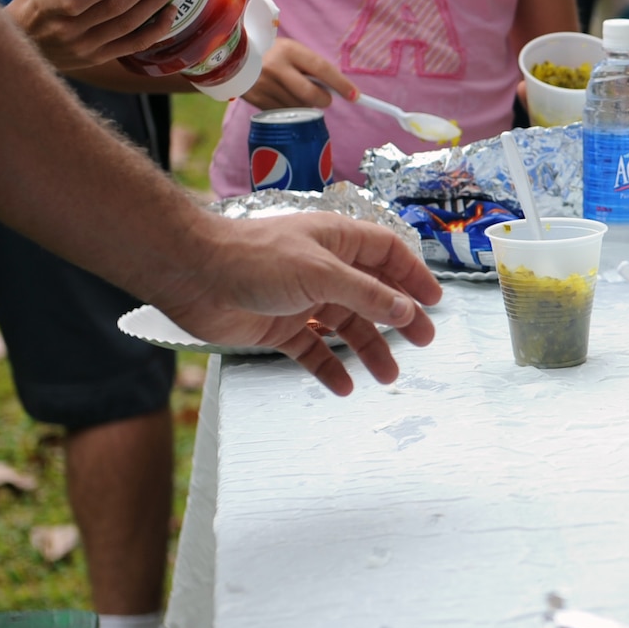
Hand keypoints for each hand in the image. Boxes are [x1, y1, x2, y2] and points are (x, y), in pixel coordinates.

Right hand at [5, 0, 180, 70]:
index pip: (75, 3)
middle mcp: (68, 30)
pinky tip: (170, 15)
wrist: (22, 43)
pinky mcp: (99, 58)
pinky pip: (133, 45)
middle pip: (112, 10)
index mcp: (47, 7)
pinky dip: (155, 31)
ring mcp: (85, 47)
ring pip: (127, 26)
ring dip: (154, 6)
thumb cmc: (33, 3)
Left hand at [151, 213, 441, 395]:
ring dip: (367, 349)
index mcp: (337, 241)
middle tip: (421, 342)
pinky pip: (313, 350)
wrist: (194, 276)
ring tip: (388, 376)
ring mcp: (301, 299)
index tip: (435, 301)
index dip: (412, 275)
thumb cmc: (257, 260)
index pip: (387, 253)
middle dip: (398, 318)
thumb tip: (407, 310)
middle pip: (371, 293)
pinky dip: (329, 367)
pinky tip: (344, 386)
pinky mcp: (279, 327)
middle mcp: (323, 269)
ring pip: (345, 326)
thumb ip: (367, 295)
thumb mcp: (322, 274)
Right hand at [243, 38, 355, 110]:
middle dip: (324, 100)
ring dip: (305, 106)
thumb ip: (311, 66)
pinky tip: (282, 97)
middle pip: (312, 95)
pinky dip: (290, 110)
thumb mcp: (290, 50)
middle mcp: (276, 67)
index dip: (341, 83)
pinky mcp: (256, 100)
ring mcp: (264, 85)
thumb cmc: (270, 53)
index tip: (355, 95)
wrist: (229, 57)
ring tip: (295, 92)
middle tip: (324, 98)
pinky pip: (284, 113)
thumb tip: (336, 88)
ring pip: (299, 107)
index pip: (321, 68)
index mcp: (288, 50)